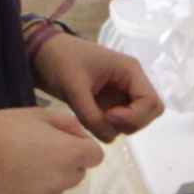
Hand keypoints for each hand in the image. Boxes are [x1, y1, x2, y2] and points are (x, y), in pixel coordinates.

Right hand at [0, 103, 106, 193]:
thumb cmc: (3, 128)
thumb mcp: (39, 114)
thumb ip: (68, 124)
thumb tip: (81, 138)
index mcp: (70, 154)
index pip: (95, 156)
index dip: (82, 148)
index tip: (63, 143)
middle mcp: (62, 181)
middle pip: (76, 174)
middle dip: (64, 164)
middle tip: (37, 152)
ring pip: (56, 189)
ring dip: (47, 179)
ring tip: (18, 166)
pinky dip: (27, 193)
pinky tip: (8, 180)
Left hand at [36, 34, 162, 136]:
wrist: (41, 54)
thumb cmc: (60, 61)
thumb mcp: (74, 87)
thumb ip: (91, 115)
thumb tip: (109, 138)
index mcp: (130, 71)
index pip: (151, 102)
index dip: (135, 115)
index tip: (109, 115)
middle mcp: (131, 83)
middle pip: (149, 113)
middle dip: (130, 123)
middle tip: (103, 121)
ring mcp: (121, 93)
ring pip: (135, 120)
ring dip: (118, 126)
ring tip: (93, 119)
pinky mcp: (109, 103)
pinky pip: (119, 122)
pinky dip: (108, 127)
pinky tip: (89, 119)